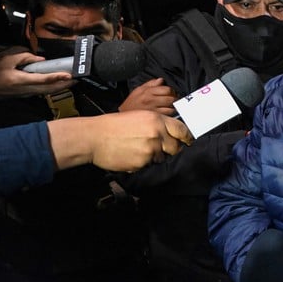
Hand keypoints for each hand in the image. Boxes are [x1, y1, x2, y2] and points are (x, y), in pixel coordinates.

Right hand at [0, 47, 75, 101]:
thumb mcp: (6, 61)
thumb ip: (24, 57)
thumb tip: (40, 59)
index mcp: (21, 81)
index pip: (44, 80)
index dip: (58, 77)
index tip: (69, 75)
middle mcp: (26, 90)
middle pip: (50, 89)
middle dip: (65, 84)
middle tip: (78, 79)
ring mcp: (27, 94)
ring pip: (48, 92)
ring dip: (61, 87)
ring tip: (72, 82)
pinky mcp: (26, 95)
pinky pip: (43, 92)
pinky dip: (53, 88)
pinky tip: (59, 85)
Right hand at [48, 110, 192, 171]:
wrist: (95, 137)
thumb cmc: (115, 125)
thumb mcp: (140, 116)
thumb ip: (158, 124)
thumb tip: (174, 134)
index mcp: (157, 120)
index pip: (182, 130)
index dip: (187, 137)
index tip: (188, 141)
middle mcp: (156, 135)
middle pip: (176, 147)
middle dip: (171, 149)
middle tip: (161, 148)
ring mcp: (150, 150)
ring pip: (161, 157)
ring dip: (154, 155)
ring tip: (138, 148)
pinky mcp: (141, 163)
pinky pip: (148, 165)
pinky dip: (142, 162)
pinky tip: (131, 154)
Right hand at [119, 77, 176, 114]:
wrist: (122, 116)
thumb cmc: (131, 103)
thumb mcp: (138, 90)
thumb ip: (151, 84)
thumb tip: (161, 80)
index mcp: (148, 92)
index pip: (167, 89)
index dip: (171, 91)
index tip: (170, 93)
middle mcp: (151, 101)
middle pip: (171, 98)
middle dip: (173, 99)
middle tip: (171, 100)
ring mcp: (153, 110)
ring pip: (171, 108)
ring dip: (172, 108)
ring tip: (169, 107)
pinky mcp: (154, 119)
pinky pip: (168, 116)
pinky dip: (169, 115)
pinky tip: (166, 114)